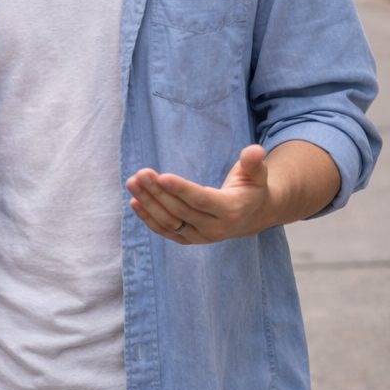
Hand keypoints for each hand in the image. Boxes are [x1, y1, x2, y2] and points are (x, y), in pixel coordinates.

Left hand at [126, 143, 272, 243]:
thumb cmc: (251, 188)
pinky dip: (148, 218)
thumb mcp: (257, 174)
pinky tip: (134, 202)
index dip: (181, 189)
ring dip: (148, 203)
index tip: (161, 177)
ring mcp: (201, 236)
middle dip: (158, 192)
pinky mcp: (189, 239)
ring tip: (132, 183)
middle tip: (140, 174)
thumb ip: (253, 162)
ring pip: (169, 222)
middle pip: (181, 210)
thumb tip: (256, 150)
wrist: (252, 216)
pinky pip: (165, 231)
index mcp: (231, 210)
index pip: (201, 200)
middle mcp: (215, 228)